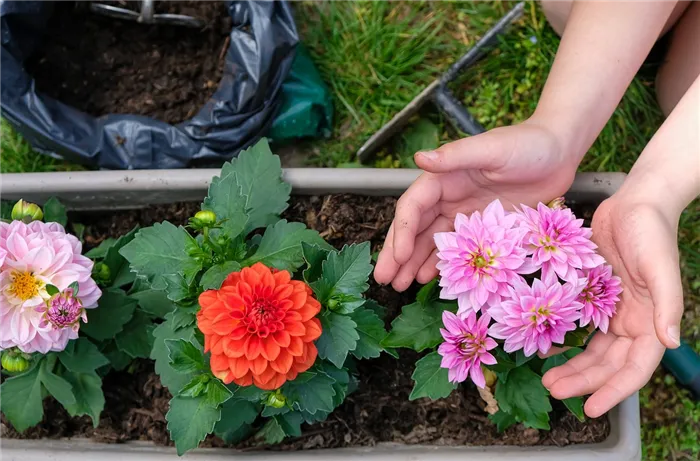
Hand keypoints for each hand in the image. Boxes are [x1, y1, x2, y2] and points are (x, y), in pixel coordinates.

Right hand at [374, 119, 577, 290]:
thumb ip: (456, 156)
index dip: (402, 232)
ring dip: (414, 263)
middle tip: (383, 279)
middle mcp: (448, 196)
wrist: (560, 151)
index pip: (413, 207)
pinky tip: (429, 279)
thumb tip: (419, 157)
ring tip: (399, 286)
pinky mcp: (483, 227)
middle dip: (397, 253)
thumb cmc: (528, 144)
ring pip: (432, 242)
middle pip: (415, 228)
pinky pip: (457, 249)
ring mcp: (464, 214)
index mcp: (443, 177)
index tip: (398, 257)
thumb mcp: (491, 148)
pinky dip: (442, 264)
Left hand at [542, 193, 683, 417]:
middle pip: (606, 364)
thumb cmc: (651, 232)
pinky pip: (578, 325)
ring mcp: (611, 309)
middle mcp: (630, 321)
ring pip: (591, 350)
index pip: (633, 369)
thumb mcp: (660, 268)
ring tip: (546, 378)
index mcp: (650, 322)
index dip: (614, 392)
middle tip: (553, 390)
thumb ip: (666, 305)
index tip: (590, 410)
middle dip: (583, 382)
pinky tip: (543, 346)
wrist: (633, 202)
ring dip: (571, 366)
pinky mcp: (593, 295)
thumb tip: (670, 342)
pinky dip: (563, 339)